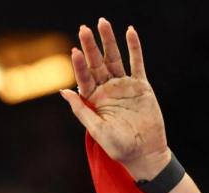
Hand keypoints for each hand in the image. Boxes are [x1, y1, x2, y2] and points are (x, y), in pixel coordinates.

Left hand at [60, 18, 170, 179]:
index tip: (74, 51)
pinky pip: (137, 63)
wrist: (144, 153)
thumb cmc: (118, 147)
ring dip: (109, 41)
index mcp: (94, 100)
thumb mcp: (96, 130)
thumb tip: (64, 92)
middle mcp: (107, 90)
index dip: (79, 65)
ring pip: (115, 59)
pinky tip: (130, 32)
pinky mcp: (141, 86)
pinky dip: (134, 48)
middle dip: (91, 46)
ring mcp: (124, 86)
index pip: (84, 78)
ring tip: (103, 23)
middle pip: (97, 63)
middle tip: (84, 29)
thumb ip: (81, 110)